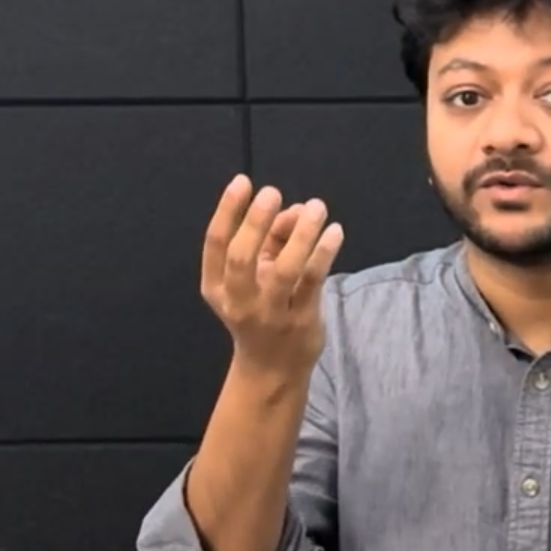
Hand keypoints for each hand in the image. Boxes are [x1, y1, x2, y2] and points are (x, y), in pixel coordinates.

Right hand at [201, 174, 344, 378]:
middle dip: (256, 221)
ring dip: (300, 235)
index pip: (215, 244)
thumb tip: (292, 210)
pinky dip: (323, 253)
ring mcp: (270, 314)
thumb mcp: (255, 278)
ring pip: (283, 270)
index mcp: (216, 288)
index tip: (243, 182)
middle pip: (242, 257)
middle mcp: (239, 302)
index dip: (227, 211)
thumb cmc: (261, 312)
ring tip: (315, 207)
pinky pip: (312, 282)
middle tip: (273, 192)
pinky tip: (334, 231)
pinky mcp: (301, 321)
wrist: (272, 368)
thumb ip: (270, 242)